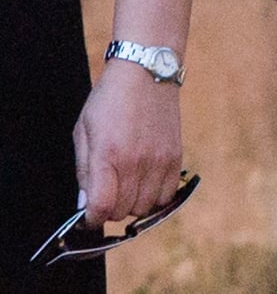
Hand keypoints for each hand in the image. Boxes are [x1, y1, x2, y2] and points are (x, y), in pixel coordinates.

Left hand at [73, 64, 183, 224]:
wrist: (147, 74)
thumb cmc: (110, 100)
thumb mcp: (84, 131)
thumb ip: (83, 170)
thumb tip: (84, 204)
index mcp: (108, 154)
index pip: (101, 206)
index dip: (92, 220)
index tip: (88, 218)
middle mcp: (136, 162)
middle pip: (122, 211)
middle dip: (110, 209)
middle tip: (106, 195)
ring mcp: (159, 162)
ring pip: (145, 208)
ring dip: (132, 204)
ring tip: (126, 187)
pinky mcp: (176, 159)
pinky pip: (166, 197)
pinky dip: (154, 197)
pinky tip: (145, 183)